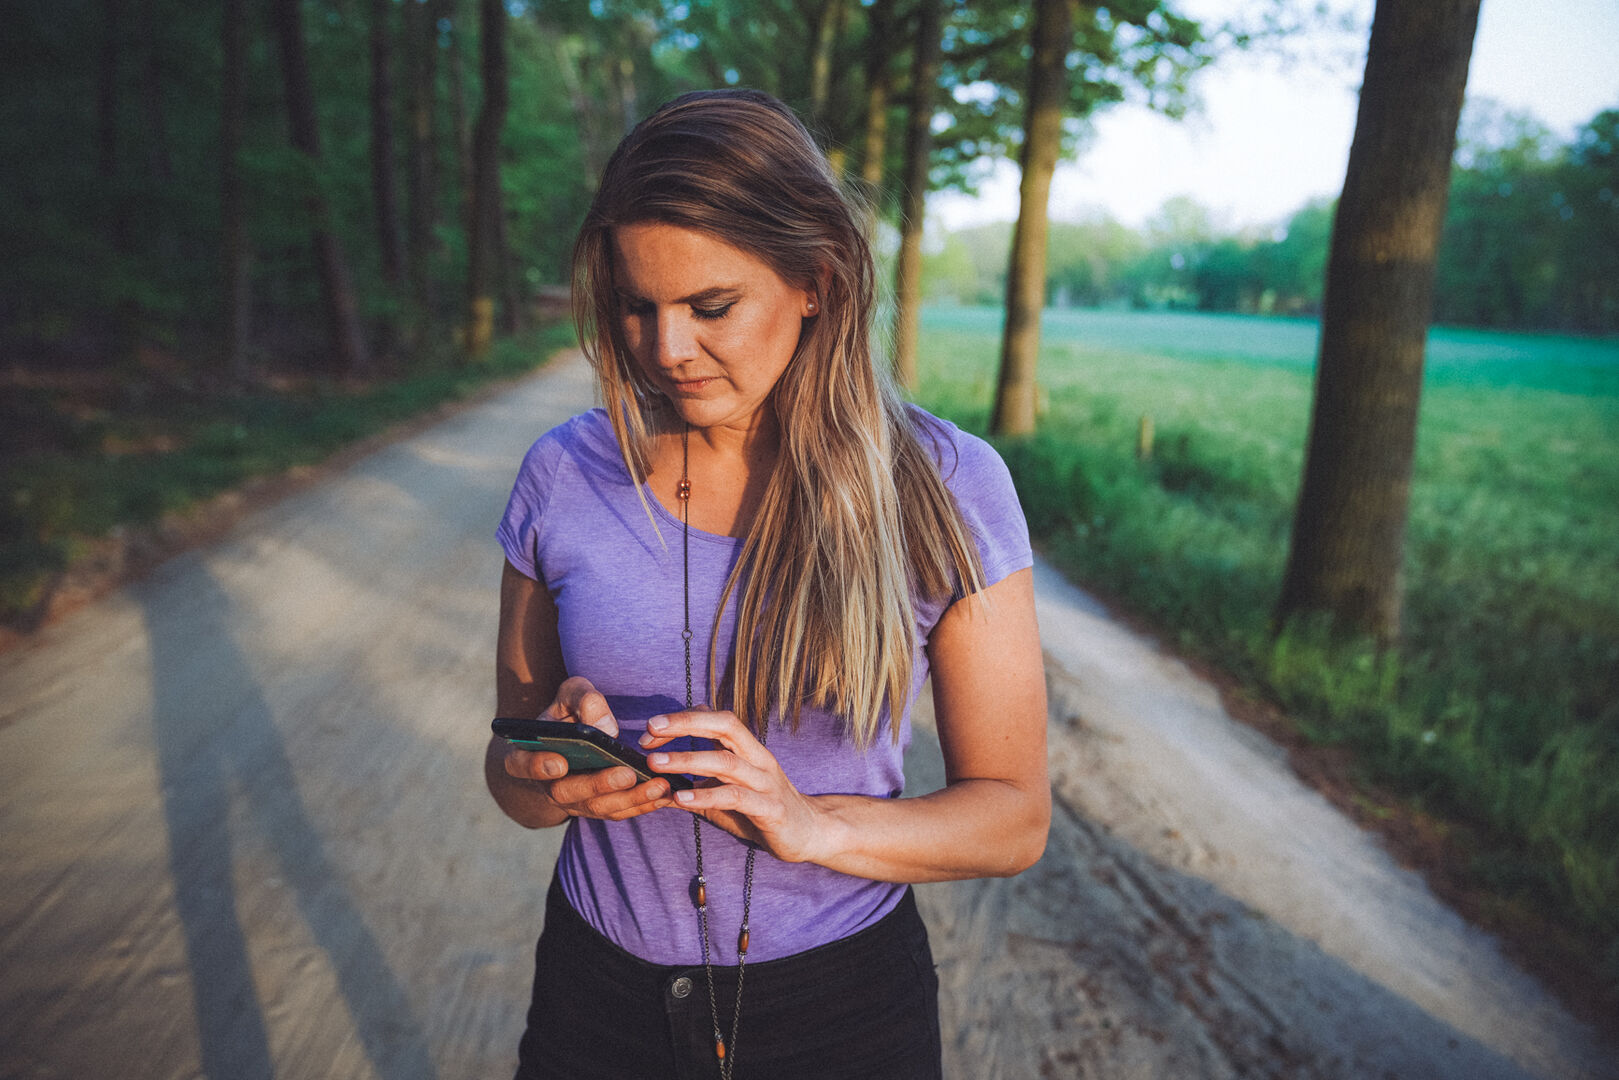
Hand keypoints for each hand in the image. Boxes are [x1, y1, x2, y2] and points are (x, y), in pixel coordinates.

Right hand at [503, 676, 674, 820]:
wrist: (572, 744)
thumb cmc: (569, 715)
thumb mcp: (569, 696)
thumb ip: (582, 699)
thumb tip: (607, 727)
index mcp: (527, 755)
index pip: (521, 764)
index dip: (536, 766)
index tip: (558, 762)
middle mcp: (547, 784)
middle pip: (567, 792)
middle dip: (598, 785)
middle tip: (626, 774)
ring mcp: (573, 802)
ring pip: (598, 807)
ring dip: (629, 799)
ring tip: (657, 785)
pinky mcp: (598, 808)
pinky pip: (619, 811)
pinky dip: (642, 805)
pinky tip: (665, 794)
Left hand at [639, 708, 836, 863]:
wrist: (808, 833)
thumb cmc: (762, 809)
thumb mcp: (725, 791)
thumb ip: (695, 779)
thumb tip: (656, 773)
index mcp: (748, 749)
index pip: (717, 719)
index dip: (685, 719)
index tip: (651, 729)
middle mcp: (758, 758)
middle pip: (724, 727)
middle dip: (686, 724)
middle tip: (650, 730)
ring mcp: (766, 782)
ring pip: (726, 762)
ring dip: (687, 759)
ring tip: (656, 765)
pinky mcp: (770, 809)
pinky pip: (735, 797)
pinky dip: (706, 795)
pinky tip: (681, 798)